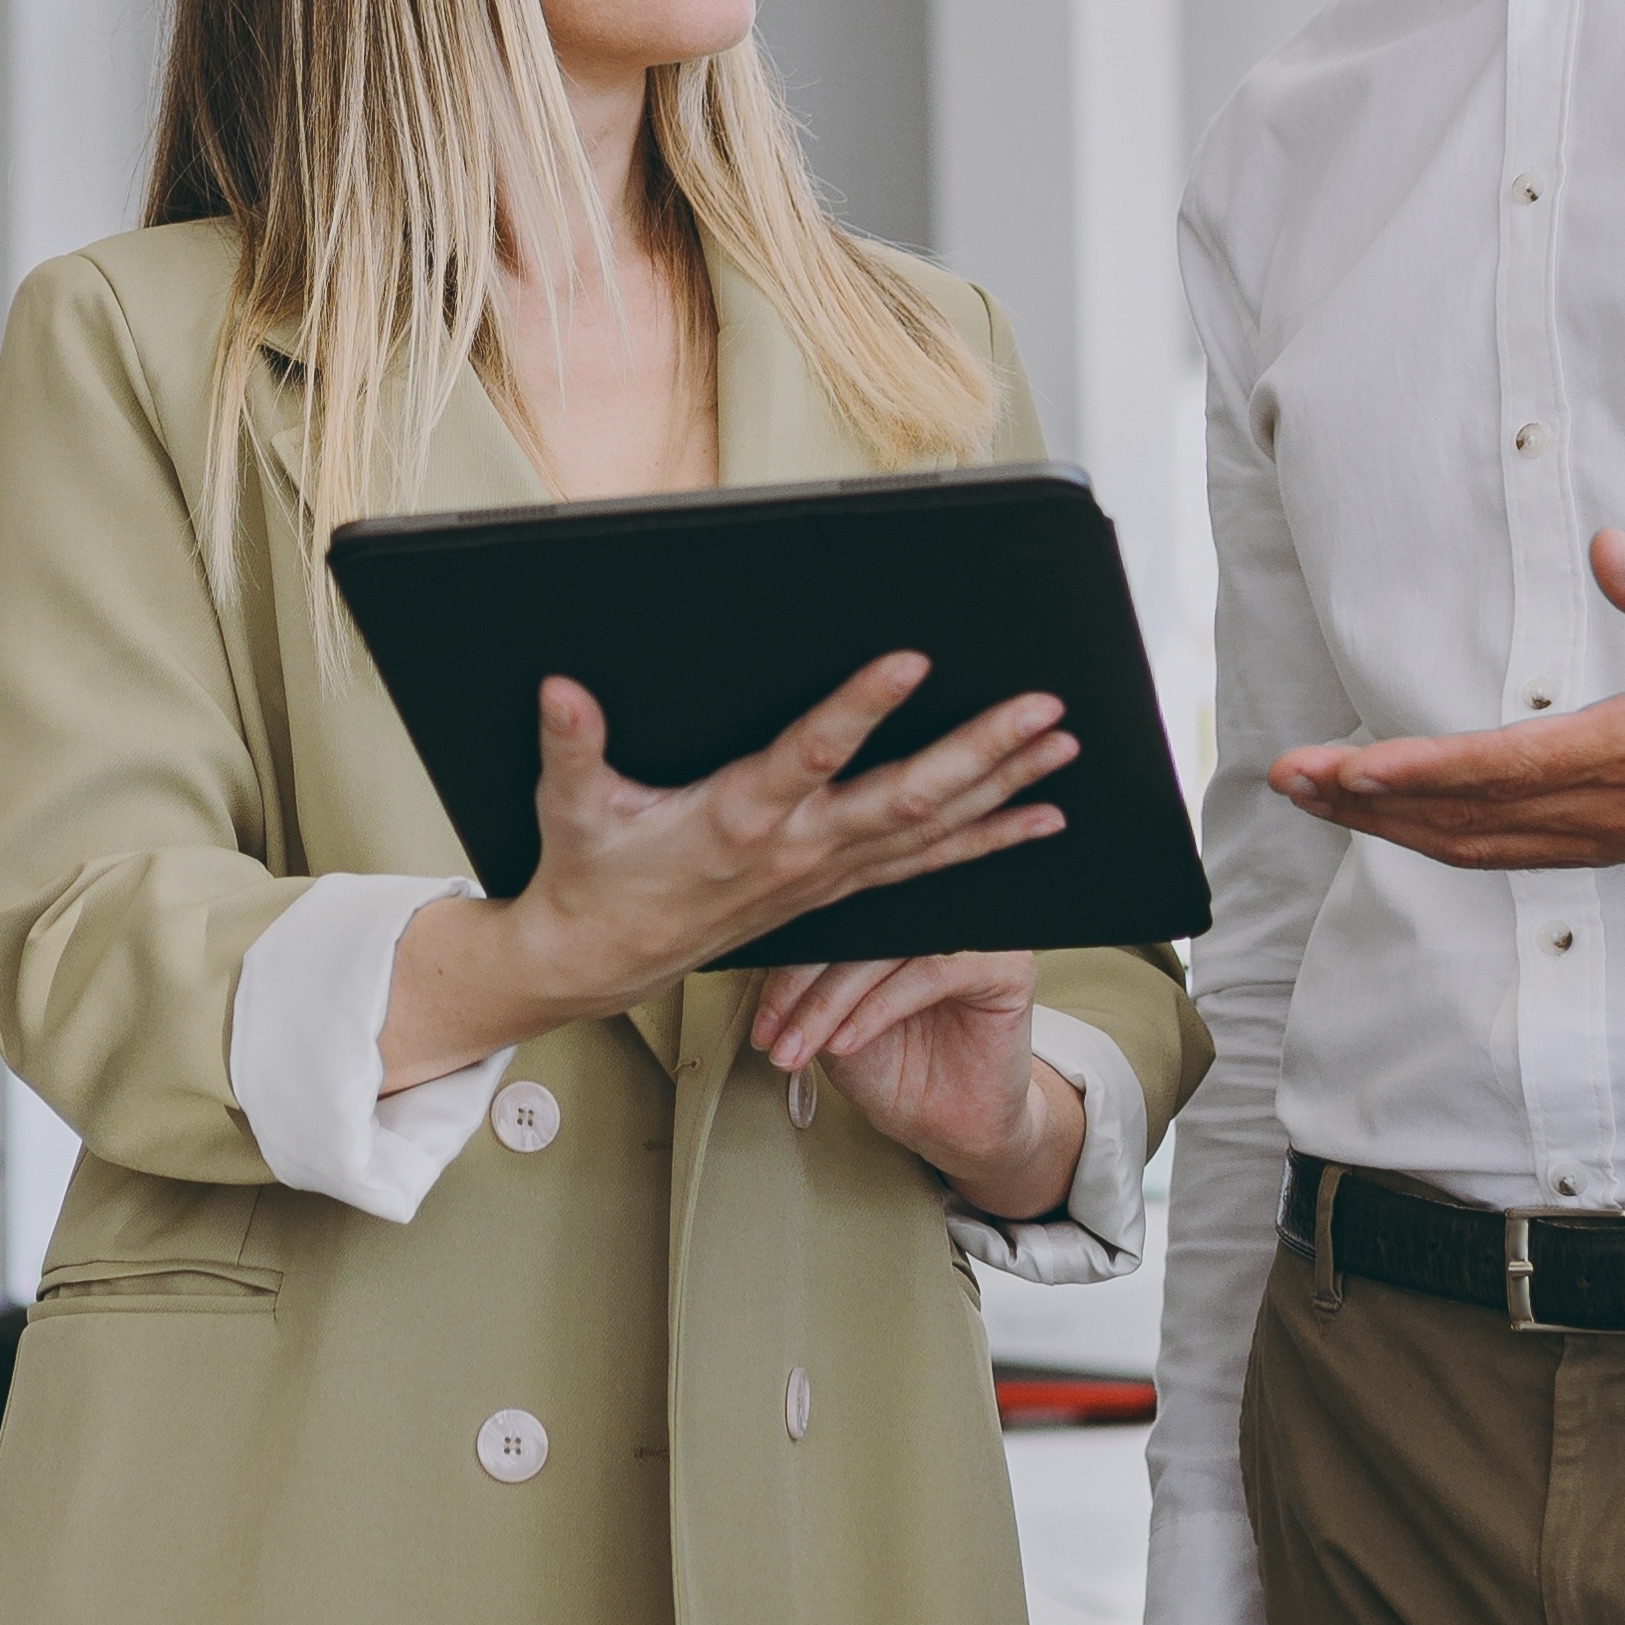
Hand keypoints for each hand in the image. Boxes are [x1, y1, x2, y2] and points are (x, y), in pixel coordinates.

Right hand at [385, 656, 1075, 1076]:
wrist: (603, 961)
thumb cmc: (592, 876)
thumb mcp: (571, 808)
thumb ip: (571, 746)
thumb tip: (561, 691)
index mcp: (739, 819)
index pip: (811, 756)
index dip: (860, 709)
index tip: (910, 662)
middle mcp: (799, 849)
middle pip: (907, 799)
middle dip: (980, 752)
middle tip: (1041, 709)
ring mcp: (828, 874)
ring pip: (934, 831)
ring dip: (1003, 788)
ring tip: (1063, 748)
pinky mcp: (838, 889)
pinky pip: (930, 867)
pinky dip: (989, 842)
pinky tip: (1040, 818)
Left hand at [741, 949, 1078, 1217]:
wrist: (953, 1128)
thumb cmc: (899, 1071)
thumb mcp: (834, 1026)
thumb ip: (808, 988)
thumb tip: (754, 955)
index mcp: (892, 921)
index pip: (830, 927)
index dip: (785, 972)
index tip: (760, 1026)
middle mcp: (931, 917)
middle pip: (852, 934)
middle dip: (801, 991)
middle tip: (774, 1039)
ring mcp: (970, 936)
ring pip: (881, 952)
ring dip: (829, 1005)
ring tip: (801, 1049)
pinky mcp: (1002, 966)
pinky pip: (928, 972)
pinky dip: (877, 1009)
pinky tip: (847, 1042)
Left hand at [1271, 528, 1624, 872]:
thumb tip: (1610, 549)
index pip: (1513, 768)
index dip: (1429, 771)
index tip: (1355, 766)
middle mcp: (1618, 805)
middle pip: (1475, 817)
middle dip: (1375, 802)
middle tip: (1294, 778)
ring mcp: (1611, 835)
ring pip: (1480, 844)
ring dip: (1390, 826)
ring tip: (1314, 795)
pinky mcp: (1607, 842)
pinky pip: (1506, 852)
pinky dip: (1436, 838)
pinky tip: (1386, 818)